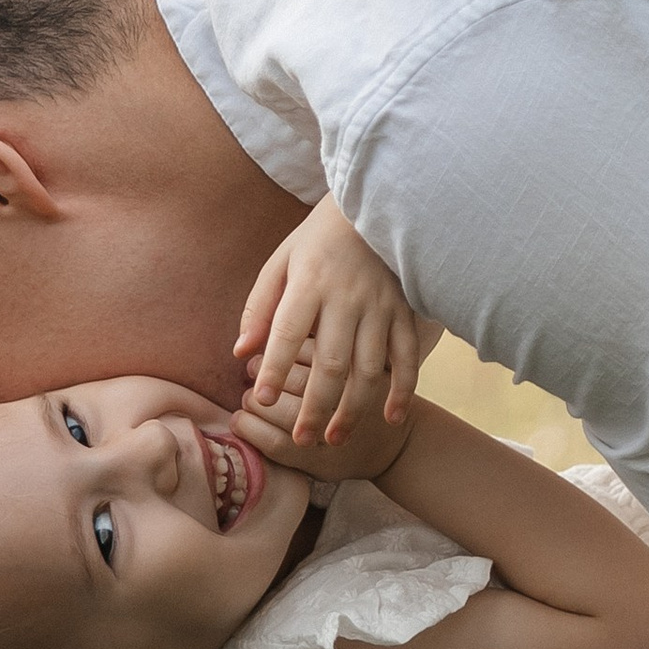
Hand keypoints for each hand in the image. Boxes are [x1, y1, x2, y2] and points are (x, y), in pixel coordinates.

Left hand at [238, 196, 427, 448]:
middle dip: (315, 406)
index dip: (272, 366)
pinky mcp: (405, 312)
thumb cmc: (317, 241)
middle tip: (302, 440)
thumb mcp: (280, 262)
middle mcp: (346, 298)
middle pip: (332, 362)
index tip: (259, 399)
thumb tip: (240, 352)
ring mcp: (380, 307)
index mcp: (309, 282)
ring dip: (354, 409)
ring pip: (370, 369)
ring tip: (335, 438)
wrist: (373, 208)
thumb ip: (260, 307)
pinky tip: (391, 417)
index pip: (287, 331)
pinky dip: (403, 390)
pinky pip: (408, 357)